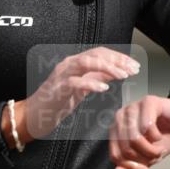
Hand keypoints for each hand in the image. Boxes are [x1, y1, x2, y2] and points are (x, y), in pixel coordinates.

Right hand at [13, 47, 140, 145]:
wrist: (34, 115)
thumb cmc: (57, 101)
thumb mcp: (82, 87)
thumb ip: (97, 77)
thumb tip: (117, 70)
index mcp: (75, 62)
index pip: (100, 53)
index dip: (119, 57)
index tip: (134, 65)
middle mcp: (69, 64)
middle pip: (96, 54)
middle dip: (117, 61)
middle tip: (133, 70)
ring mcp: (62, 75)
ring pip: (86, 63)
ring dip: (107, 68)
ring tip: (123, 76)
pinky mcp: (58, 89)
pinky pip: (76, 82)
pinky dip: (91, 84)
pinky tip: (104, 88)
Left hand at [109, 93, 169, 168]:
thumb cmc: (165, 136)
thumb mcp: (147, 157)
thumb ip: (132, 166)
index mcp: (116, 130)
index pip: (116, 155)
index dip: (131, 168)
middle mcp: (121, 117)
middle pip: (125, 148)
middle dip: (144, 158)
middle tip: (156, 156)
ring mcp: (133, 107)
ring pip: (134, 139)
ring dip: (151, 150)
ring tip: (159, 148)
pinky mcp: (148, 101)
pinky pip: (146, 126)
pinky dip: (156, 137)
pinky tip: (159, 136)